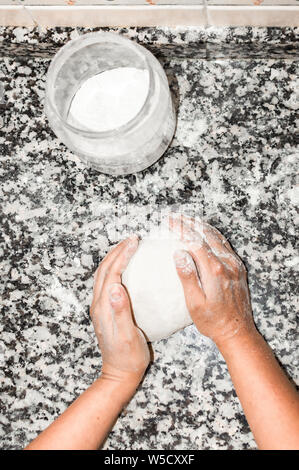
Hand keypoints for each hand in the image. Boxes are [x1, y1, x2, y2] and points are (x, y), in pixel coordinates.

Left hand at [90, 235, 149, 384]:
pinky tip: (125, 267)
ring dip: (114, 257)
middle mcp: (99, 304)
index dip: (122, 255)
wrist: (119, 373)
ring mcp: (101, 307)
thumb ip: (121, 311)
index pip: (111, 273)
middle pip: (104, 270)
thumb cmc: (128, 356)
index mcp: (103, 307)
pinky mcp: (106, 310)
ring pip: (103, 274)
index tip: (134, 242)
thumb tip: (116, 287)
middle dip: (117, 251)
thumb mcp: (127, 336)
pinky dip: (115, 268)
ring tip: (128, 247)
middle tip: (133, 239)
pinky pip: (107, 282)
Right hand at [170, 215, 255, 345]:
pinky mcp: (238, 268)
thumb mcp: (194, 303)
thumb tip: (179, 253)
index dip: (181, 228)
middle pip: (206, 234)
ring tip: (187, 219)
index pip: (195, 241)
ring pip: (217, 237)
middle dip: (189, 222)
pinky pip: (224, 244)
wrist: (237, 331)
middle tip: (175, 216)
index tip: (169, 221)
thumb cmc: (212, 321)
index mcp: (214, 270)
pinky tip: (205, 233)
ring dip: (201, 226)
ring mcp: (234, 264)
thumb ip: (187, 277)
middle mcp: (227, 263)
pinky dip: (212, 234)